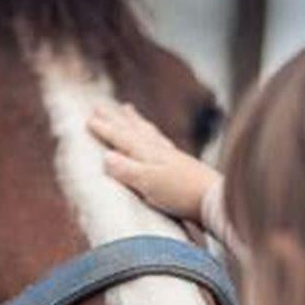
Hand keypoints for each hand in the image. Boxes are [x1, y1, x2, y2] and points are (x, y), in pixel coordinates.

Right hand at [88, 103, 220, 222]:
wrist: (215, 200)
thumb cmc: (182, 194)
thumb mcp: (149, 183)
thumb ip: (127, 170)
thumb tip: (106, 156)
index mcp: (148, 154)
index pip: (122, 139)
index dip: (106, 129)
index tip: (90, 119)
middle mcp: (160, 151)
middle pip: (133, 130)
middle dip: (116, 119)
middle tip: (102, 104)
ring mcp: (173, 157)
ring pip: (148, 133)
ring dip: (135, 122)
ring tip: (127, 110)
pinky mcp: (184, 167)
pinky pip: (162, 143)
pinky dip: (154, 135)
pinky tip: (157, 139)